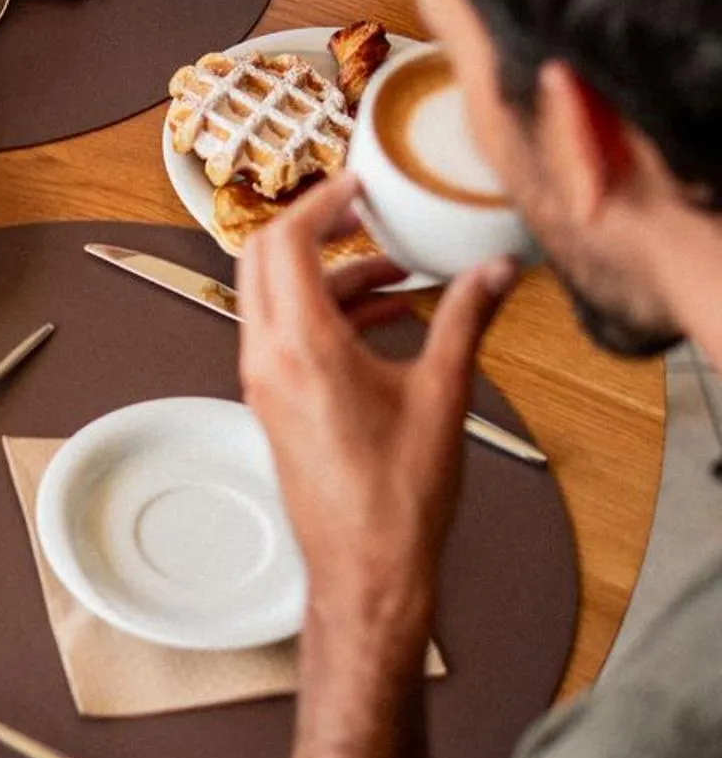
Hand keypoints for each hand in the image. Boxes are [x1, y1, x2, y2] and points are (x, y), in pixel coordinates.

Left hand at [238, 176, 517, 639]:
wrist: (366, 573)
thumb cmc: (396, 500)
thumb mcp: (442, 395)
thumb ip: (465, 321)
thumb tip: (493, 271)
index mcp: (303, 346)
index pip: (286, 241)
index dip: (321, 202)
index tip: (359, 185)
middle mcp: (268, 358)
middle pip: (264, 258)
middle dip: (314, 227)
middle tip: (365, 213)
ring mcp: (264, 382)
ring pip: (276, 297)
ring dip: (330, 274)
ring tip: (398, 271)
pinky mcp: (274, 403)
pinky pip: (287, 333)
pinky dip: (327, 312)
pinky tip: (388, 319)